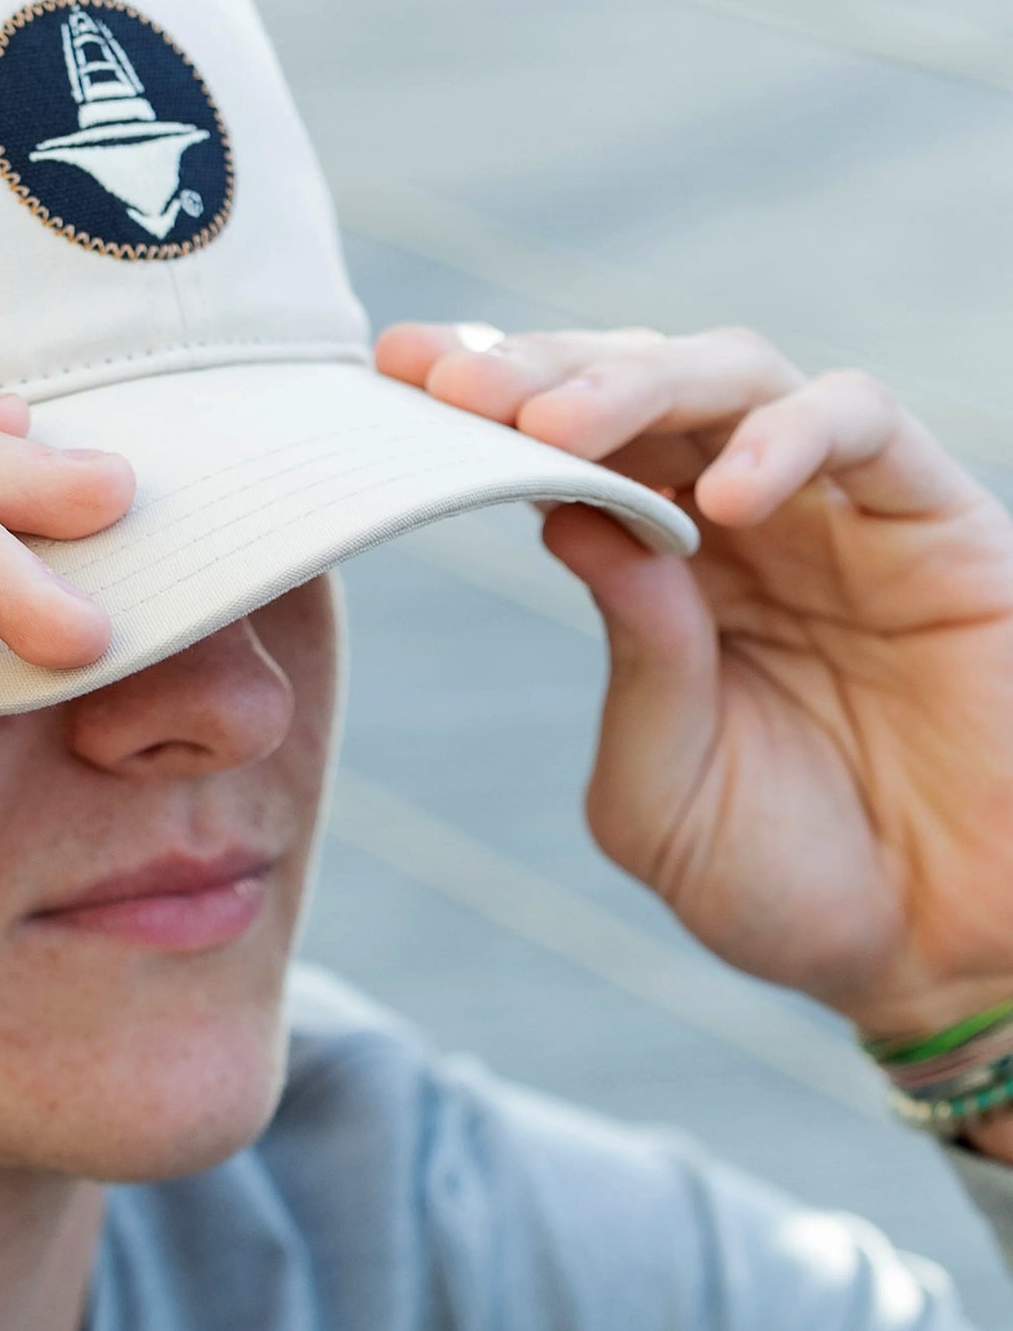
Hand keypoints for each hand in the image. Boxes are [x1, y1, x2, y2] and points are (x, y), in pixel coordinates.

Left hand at [377, 323, 1012, 1050]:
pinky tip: (720, 497)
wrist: (943, 959)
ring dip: (636, 383)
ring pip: (737, 373)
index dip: (484, 404)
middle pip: (632, 385)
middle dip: (533, 372)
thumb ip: (633, 659)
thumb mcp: (663, 791)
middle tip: (452, 386)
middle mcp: (742, 523)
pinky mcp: (941, 524)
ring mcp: (839, 514)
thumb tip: (568, 518)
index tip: (388, 377)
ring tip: (553, 427)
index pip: (560, 452)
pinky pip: (866, 425)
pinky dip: (789, 435)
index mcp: (659, 578)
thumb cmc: (794, 886)